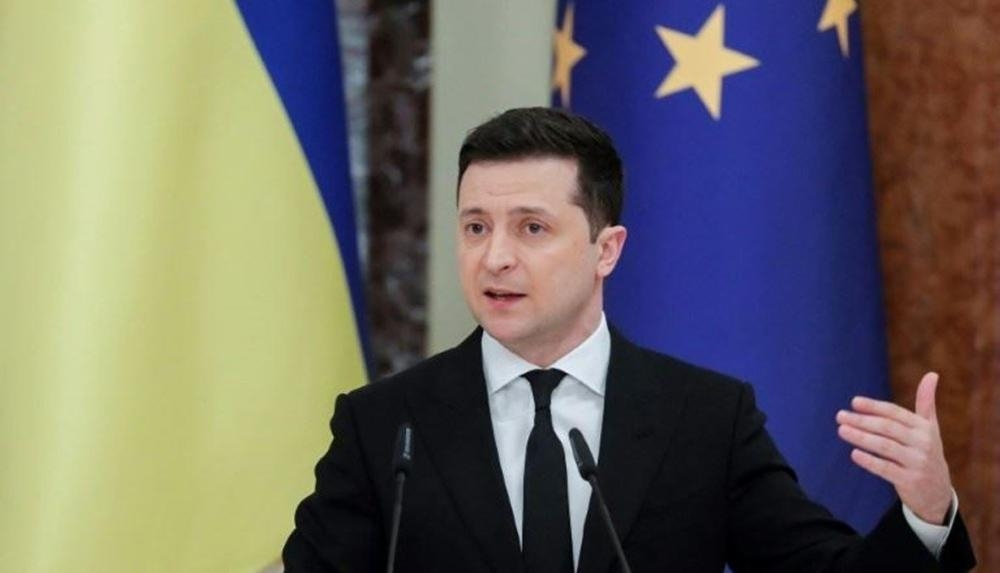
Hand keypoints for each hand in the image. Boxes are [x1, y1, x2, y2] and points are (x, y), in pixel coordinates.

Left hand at [835, 372, 952, 523]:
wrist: (939, 493)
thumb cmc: (927, 453)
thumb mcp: (930, 428)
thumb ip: (926, 402)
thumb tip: (932, 374)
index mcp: (925, 428)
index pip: (896, 413)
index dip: (874, 407)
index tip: (854, 402)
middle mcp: (923, 443)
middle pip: (888, 428)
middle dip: (862, 420)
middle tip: (840, 415)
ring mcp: (918, 463)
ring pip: (885, 446)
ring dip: (861, 437)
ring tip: (841, 430)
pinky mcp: (911, 481)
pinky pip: (886, 469)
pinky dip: (870, 461)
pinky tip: (854, 454)